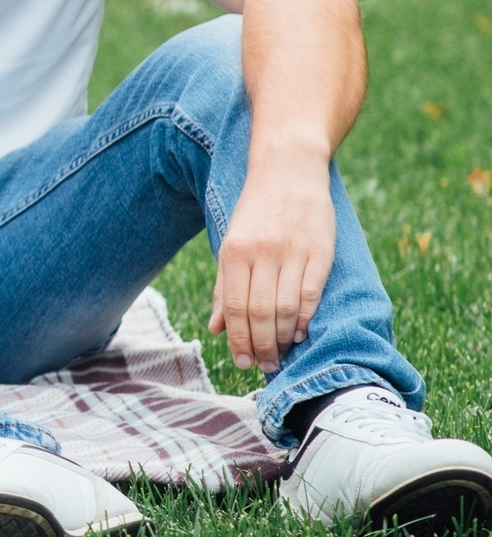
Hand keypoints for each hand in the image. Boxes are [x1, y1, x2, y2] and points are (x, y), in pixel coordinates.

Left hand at [208, 151, 335, 373]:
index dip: (238, 340)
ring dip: (282, 339)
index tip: (242, 362)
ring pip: (286, 308)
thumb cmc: (255, 212)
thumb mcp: (230, 243)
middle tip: (264, 366)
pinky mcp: (321, 252)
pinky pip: (311, 295)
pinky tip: (298, 333)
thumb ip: (224, 286)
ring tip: (280, 355)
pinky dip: (304, 319)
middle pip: (260, 313)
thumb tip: (215, 328)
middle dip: (261, 347)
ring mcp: (293, 253)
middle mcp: (262, 253)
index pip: (235, 307)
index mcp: (234, 251)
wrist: (288, 170)